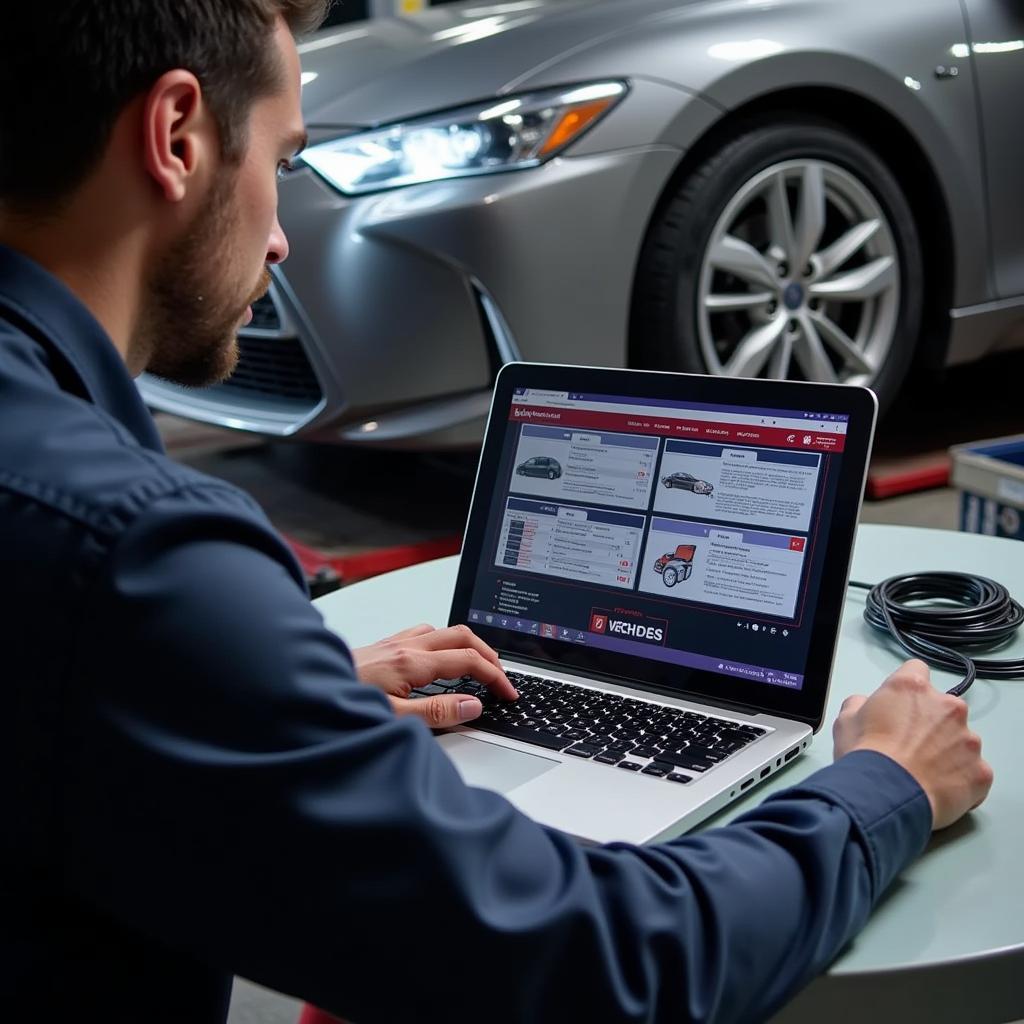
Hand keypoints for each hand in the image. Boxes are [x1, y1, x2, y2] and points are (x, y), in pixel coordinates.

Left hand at [351, 623, 517, 727]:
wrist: (297, 690)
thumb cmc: (338, 705)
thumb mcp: (393, 719)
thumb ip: (437, 711)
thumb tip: (472, 705)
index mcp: (412, 663)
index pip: (469, 662)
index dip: (495, 676)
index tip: (508, 693)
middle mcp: (404, 646)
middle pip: (462, 636)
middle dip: (489, 653)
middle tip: (501, 676)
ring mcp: (392, 643)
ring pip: (442, 630)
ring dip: (467, 645)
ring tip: (478, 666)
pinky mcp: (381, 647)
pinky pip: (422, 633)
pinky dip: (443, 642)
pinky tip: (438, 659)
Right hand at [833, 659, 992, 829]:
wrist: (884, 798)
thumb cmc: (865, 757)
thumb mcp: (844, 720)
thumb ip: (861, 703)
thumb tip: (866, 706)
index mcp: (912, 688)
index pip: (916, 671)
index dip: (907, 690)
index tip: (901, 706)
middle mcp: (946, 707)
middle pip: (944, 706)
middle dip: (931, 722)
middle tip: (909, 745)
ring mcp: (969, 739)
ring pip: (962, 739)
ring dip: (947, 750)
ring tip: (922, 772)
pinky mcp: (981, 771)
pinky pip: (974, 771)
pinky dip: (960, 778)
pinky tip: (937, 788)